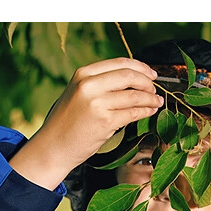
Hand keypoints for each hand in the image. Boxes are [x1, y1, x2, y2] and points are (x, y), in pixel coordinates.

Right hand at [9, 57, 163, 189]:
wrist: (53, 147)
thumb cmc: (65, 124)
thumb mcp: (77, 94)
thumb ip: (98, 85)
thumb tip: (128, 81)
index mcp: (83, 74)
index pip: (119, 63)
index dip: (139, 67)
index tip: (150, 74)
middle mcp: (89, 85)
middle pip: (129, 76)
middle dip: (147, 82)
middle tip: (155, 89)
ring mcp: (97, 103)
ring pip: (133, 95)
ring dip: (150, 98)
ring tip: (157, 101)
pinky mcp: (105, 122)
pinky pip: (132, 113)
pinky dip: (145, 111)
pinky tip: (151, 111)